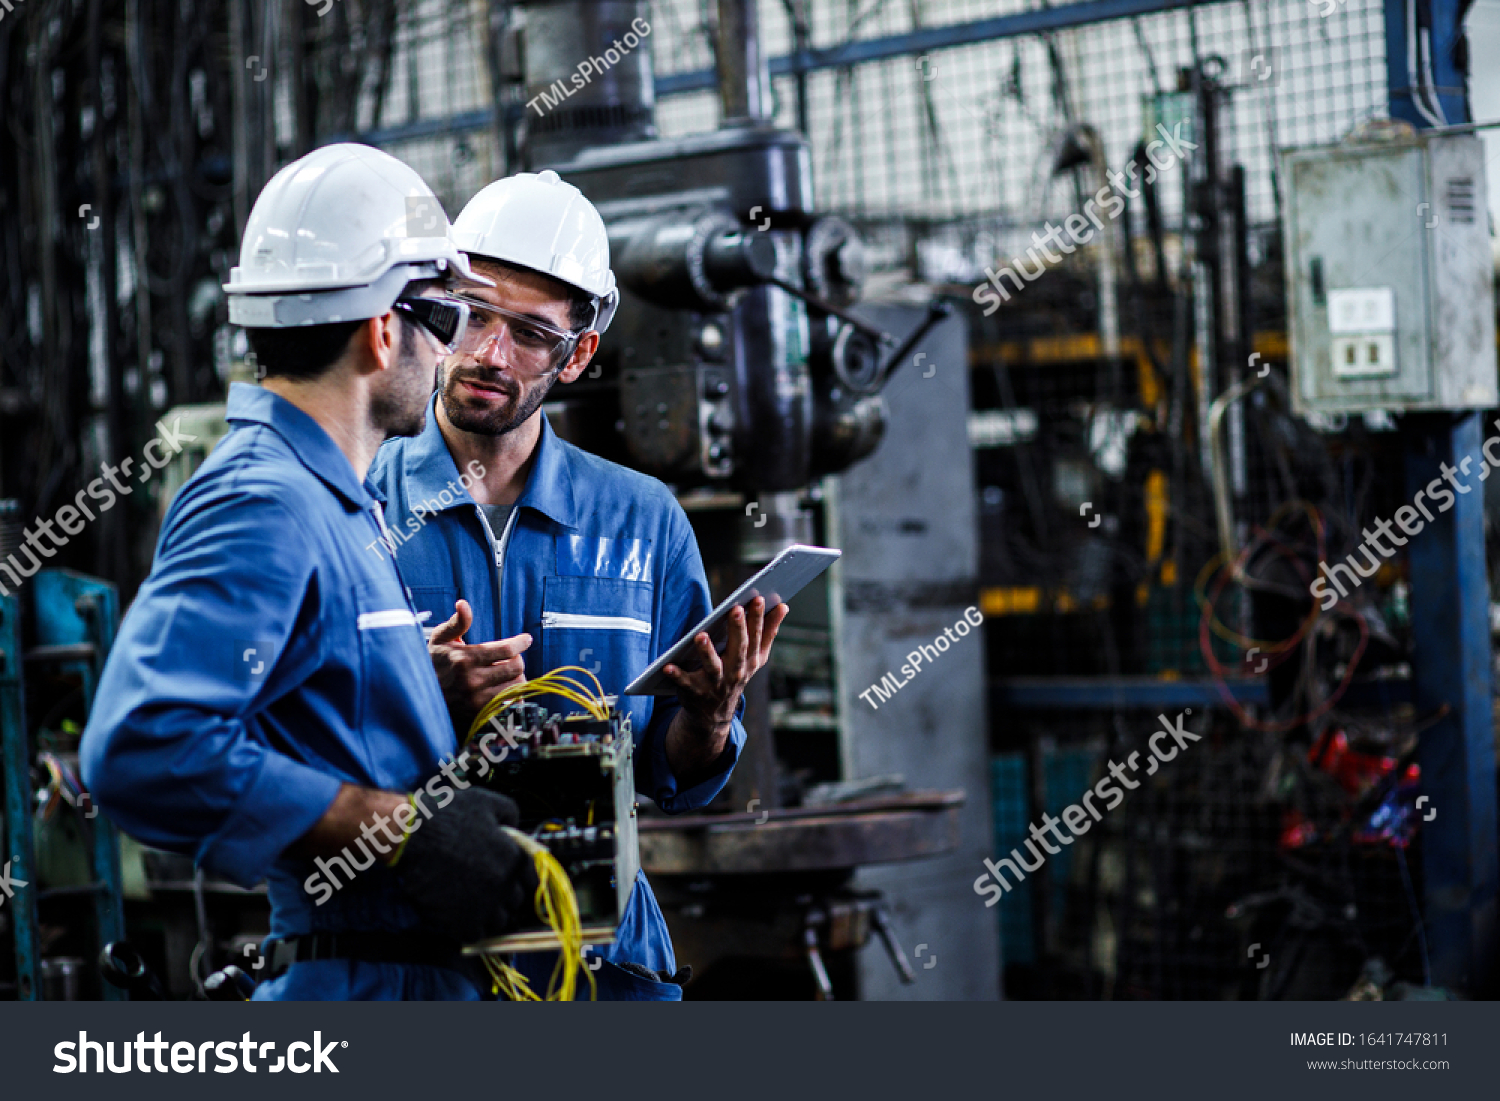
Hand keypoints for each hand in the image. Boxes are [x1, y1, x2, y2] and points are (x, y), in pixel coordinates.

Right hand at [392, 787, 538, 944]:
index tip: (510, 878)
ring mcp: (483, 906)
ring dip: (490, 915)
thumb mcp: (486, 802)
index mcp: (515, 859)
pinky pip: (475, 935)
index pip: (532, 880)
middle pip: (516, 902)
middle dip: (505, 895)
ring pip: (498, 922)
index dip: (521, 878)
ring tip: (475, 903)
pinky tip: (461, 915)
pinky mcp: (460, 921)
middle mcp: (504, 885)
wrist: (410, 836)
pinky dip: (471, 928)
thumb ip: (509, 812)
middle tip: (487, 887)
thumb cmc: (447, 815)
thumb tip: (516, 823)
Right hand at [429, 599, 530, 725]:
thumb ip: (457, 622)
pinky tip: (505, 686)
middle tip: (511, 656)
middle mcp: (472, 680)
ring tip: (506, 671)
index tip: (526, 639)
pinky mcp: (480, 713)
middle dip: (517, 658)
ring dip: (516, 676)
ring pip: (516, 685)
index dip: (520, 642)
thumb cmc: (434, 661)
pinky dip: (513, 694)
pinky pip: (510, 703)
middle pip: (516, 667)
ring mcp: (477, 699)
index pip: (507, 650)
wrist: (419, 693)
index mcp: (464, 659)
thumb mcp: (441, 638)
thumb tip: (462, 603)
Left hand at [663, 597, 787, 777]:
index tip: (759, 599)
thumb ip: (769, 632)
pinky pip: (685, 683)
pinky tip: (667, 666)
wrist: (714, 714)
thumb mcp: (756, 657)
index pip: (756, 636)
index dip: (758, 618)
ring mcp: (715, 683)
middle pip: (738, 648)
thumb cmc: (735, 674)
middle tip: (736, 609)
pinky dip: (676, 675)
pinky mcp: (694, 691)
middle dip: (738, 629)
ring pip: (712, 666)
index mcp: (750, 660)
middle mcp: (735, 672)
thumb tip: (784, 606)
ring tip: (701, 635)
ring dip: (707, 651)